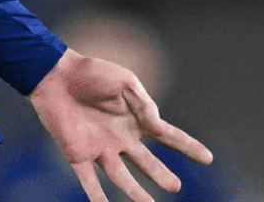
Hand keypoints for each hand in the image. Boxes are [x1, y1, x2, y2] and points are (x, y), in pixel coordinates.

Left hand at [29, 50, 211, 201]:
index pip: (168, 136)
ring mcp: (100, 148)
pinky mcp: (78, 154)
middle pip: (146, 162)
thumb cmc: (92, 73)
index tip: (208, 158)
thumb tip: (157, 127)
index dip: (188, 146)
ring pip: (121, 177)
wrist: (55, 74)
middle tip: (175, 186)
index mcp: (136, 120)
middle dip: (160, 174)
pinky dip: (96, 197)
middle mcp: (121, 138)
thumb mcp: (125, 82)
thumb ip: (145, 104)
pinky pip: (88, 180)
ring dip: (135, 192)